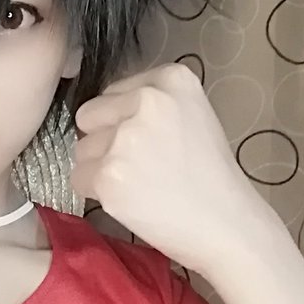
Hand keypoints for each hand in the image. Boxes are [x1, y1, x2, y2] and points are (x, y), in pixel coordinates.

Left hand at [71, 63, 277, 277]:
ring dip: (100, 169)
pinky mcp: (108, 175)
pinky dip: (96, 194)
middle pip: (89, 116)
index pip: (111, 93)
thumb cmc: (208, 175)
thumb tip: (100, 115)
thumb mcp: (191, 116)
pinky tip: (130, 200)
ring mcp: (125, 138)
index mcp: (170, 79)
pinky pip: (78, 178)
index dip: (122, 122)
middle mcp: (146, 101)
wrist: (225, 223)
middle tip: (139, 165)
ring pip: (81, 149)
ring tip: (139, 184)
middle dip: (104, 141)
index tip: (151, 143)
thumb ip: (148, 105)